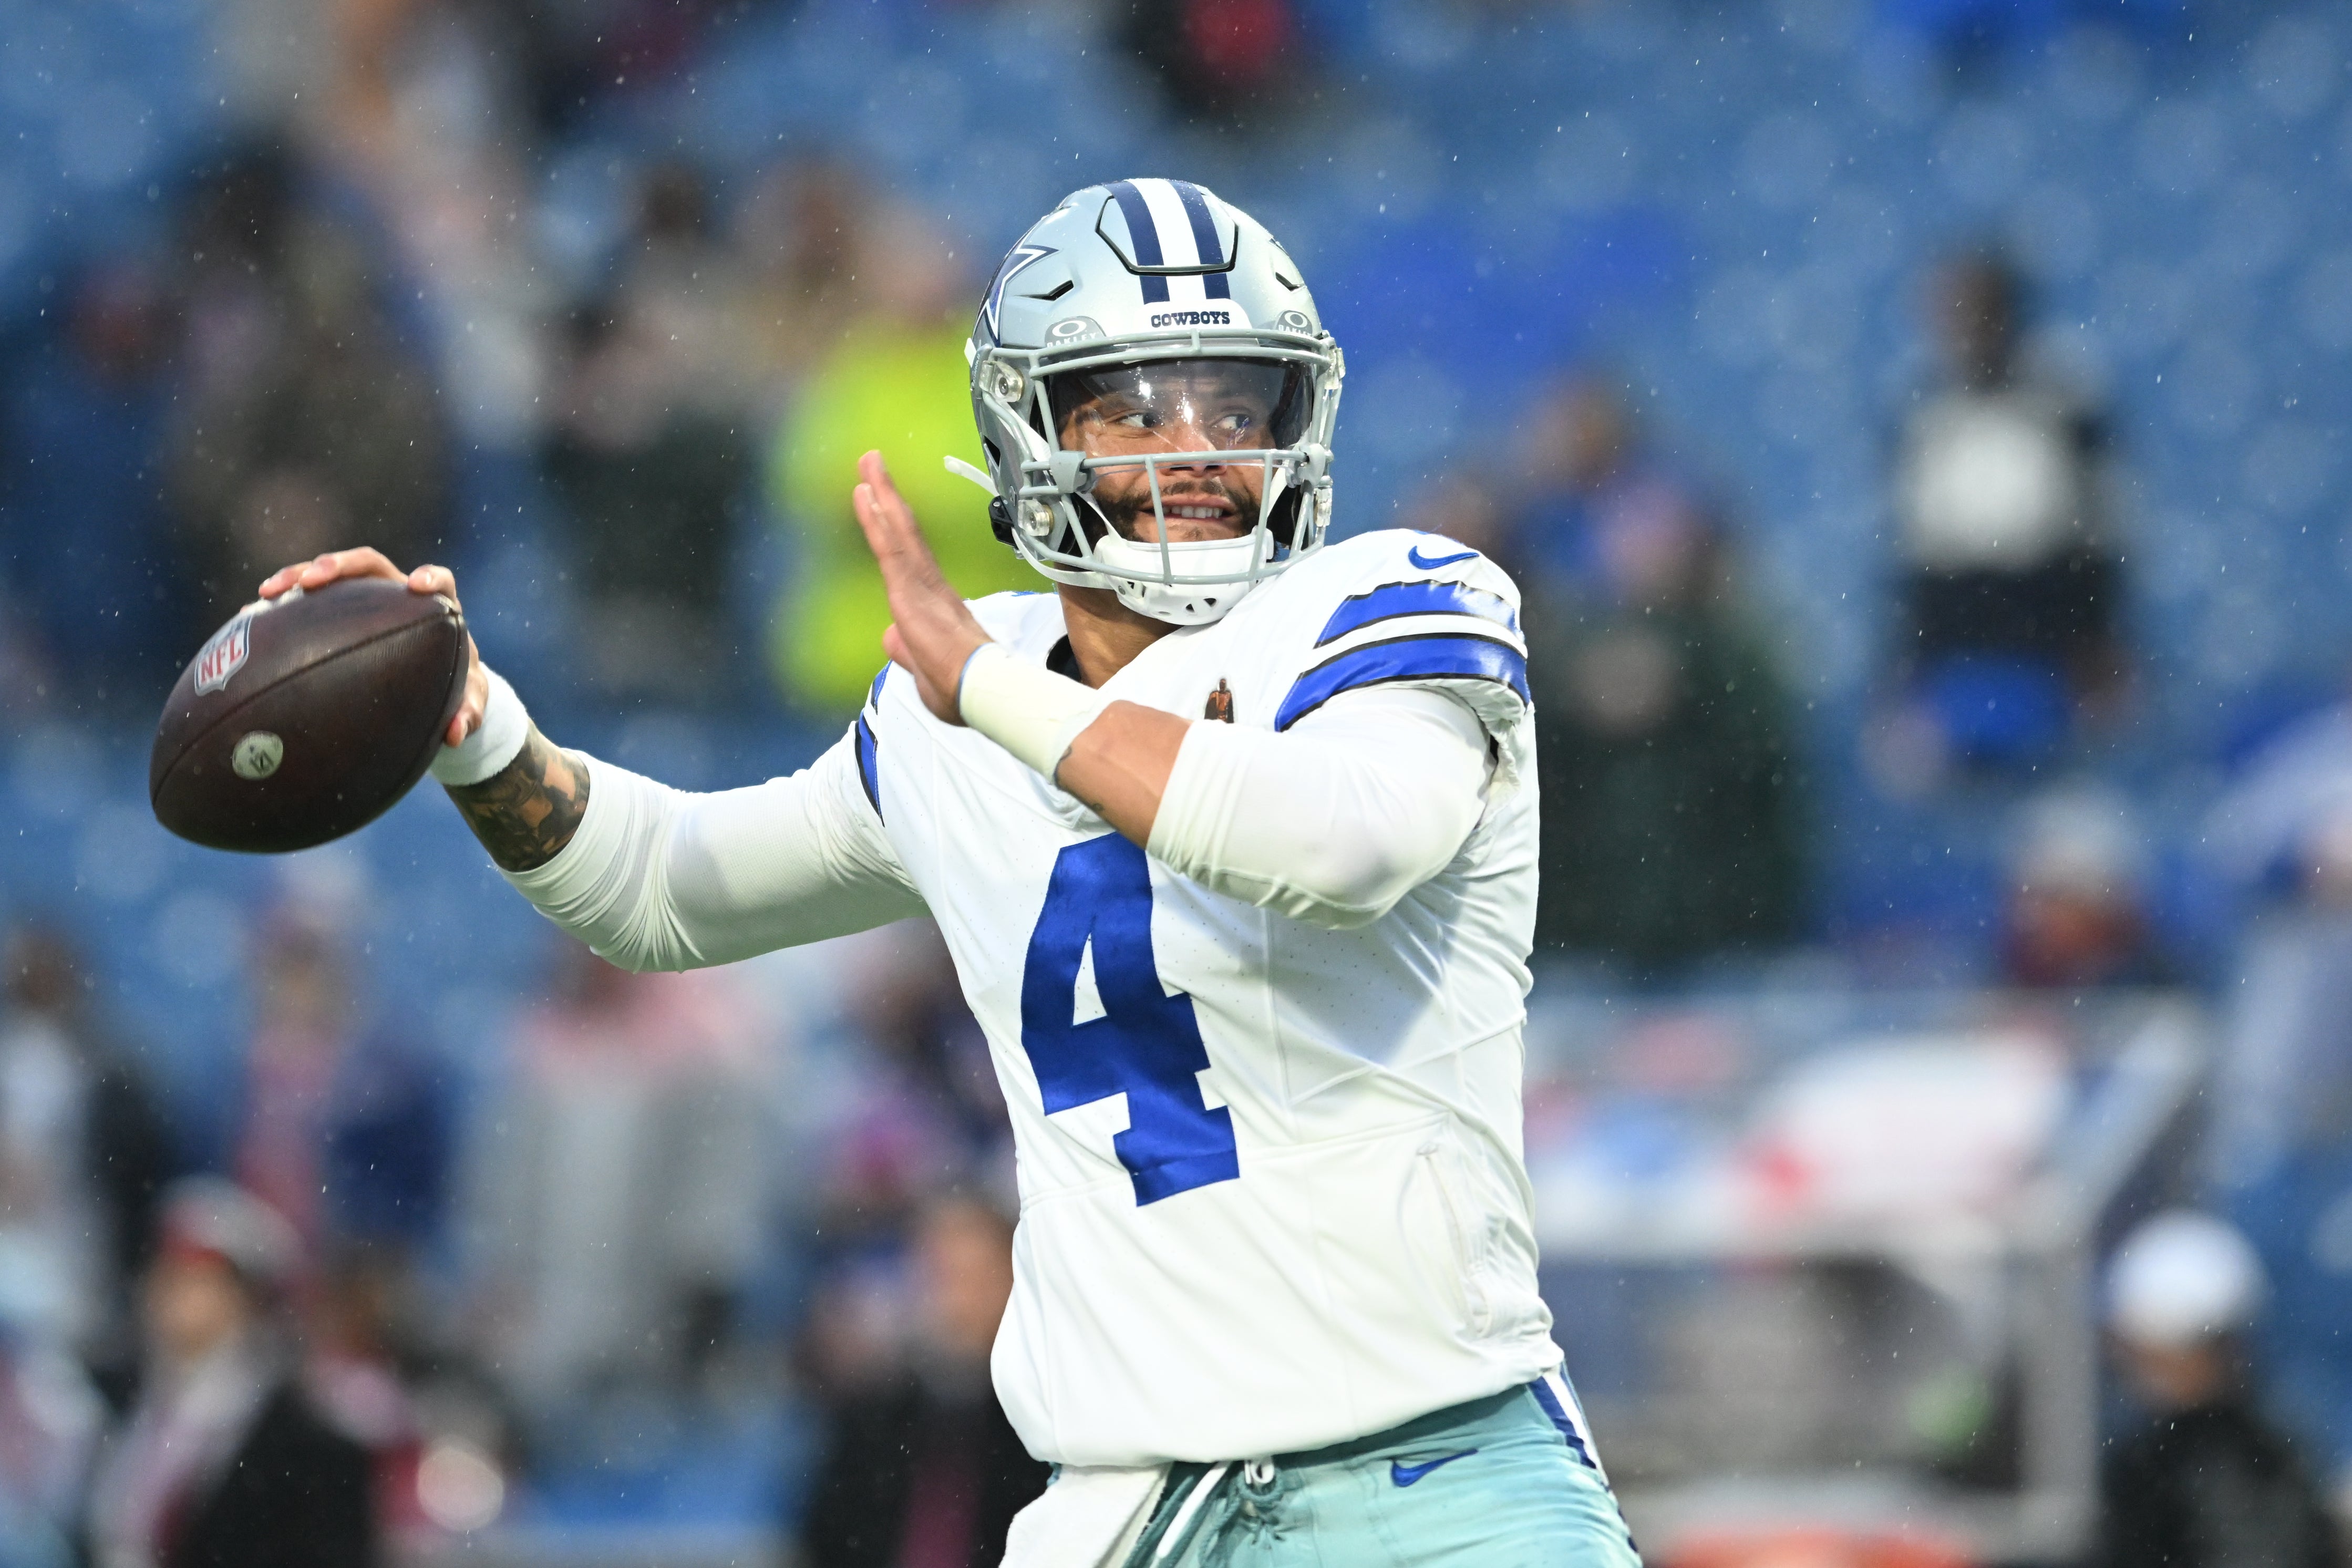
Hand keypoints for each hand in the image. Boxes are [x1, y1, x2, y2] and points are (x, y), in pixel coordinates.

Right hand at [257, 548, 487, 747]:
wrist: (432, 683)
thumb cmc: (454, 687)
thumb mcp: (466, 701)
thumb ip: (467, 714)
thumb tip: (455, 735)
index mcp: (435, 608)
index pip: (439, 580)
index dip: (430, 578)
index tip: (417, 584)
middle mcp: (398, 594)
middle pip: (369, 564)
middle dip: (340, 565)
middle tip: (314, 577)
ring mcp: (364, 598)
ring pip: (331, 577)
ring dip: (298, 577)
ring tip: (268, 592)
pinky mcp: (335, 610)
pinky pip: (306, 602)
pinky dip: (282, 606)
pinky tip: (251, 618)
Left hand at [852, 451, 989, 723]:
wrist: (979, 691)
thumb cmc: (964, 690)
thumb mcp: (924, 673)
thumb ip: (906, 652)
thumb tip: (890, 637)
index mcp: (934, 606)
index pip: (908, 561)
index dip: (895, 531)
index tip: (882, 505)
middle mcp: (929, 587)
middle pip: (904, 535)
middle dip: (888, 499)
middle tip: (872, 464)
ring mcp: (921, 584)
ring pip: (898, 531)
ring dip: (882, 495)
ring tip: (868, 462)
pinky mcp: (911, 587)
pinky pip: (890, 544)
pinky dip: (878, 515)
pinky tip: (866, 491)